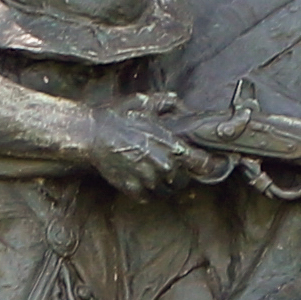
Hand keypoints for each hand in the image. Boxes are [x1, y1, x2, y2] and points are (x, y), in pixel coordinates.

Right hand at [84, 99, 211, 195]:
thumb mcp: (145, 103)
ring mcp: (148, 180)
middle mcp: (164, 166)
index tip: (206, 166)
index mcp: (173, 146)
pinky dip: (145, 192)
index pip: (203, 164)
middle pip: (183, 181)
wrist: (92, 133)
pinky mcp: (132, 189)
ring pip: (165, 192)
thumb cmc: (118, 116)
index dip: (208, 166)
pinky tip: (139, 180)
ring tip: (153, 175)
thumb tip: (182, 105)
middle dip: (178, 176)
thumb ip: (168, 103)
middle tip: (170, 168)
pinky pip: (147, 197)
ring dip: (162, 185)